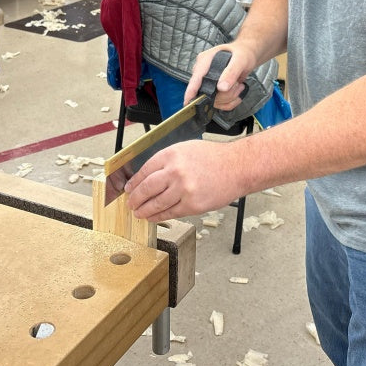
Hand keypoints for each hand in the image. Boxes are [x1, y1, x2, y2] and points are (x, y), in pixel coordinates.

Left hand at [125, 139, 240, 220]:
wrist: (236, 167)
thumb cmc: (213, 157)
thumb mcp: (186, 149)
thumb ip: (167, 161)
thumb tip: (148, 176)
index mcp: (171, 155)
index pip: (144, 171)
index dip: (134, 183)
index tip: (129, 188)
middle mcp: (175, 171)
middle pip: (146, 189)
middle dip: (135, 198)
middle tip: (130, 203)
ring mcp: (183, 189)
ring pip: (156, 204)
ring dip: (144, 210)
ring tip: (139, 213)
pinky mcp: (192, 205)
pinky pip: (170, 213)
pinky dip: (159, 216)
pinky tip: (153, 217)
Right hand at [184, 45, 255, 112]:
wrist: (246, 54)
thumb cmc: (242, 53)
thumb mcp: (240, 60)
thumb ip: (231, 72)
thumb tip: (221, 87)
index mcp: (204, 61)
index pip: (195, 79)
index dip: (191, 92)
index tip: (188, 103)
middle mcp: (203, 72)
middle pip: (207, 93)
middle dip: (225, 94)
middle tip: (237, 84)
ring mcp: (207, 82)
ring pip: (214, 101)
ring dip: (230, 97)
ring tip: (238, 85)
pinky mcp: (213, 90)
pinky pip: (220, 104)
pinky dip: (230, 101)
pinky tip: (237, 92)